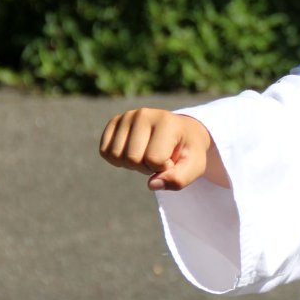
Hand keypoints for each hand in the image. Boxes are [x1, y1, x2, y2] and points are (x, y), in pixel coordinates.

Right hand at [99, 108, 220, 190]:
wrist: (182, 132)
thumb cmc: (187, 150)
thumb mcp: (195, 166)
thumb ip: (179, 179)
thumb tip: (152, 185)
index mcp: (167, 122)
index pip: (154, 159)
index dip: (164, 168)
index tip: (173, 158)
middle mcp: (144, 114)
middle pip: (132, 159)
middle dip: (146, 167)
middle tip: (160, 157)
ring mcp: (127, 116)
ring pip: (116, 156)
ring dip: (132, 164)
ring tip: (148, 153)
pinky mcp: (115, 121)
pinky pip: (105, 152)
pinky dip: (118, 160)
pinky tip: (134, 151)